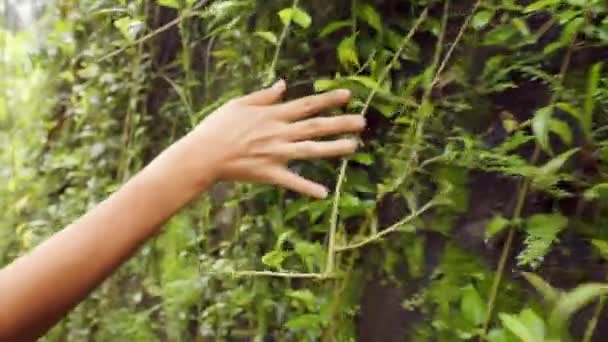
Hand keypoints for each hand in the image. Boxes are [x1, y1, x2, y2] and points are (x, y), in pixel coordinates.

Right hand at [178, 80, 364, 198]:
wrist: (203, 154)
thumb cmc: (217, 127)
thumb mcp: (239, 103)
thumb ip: (264, 96)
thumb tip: (283, 85)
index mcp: (272, 115)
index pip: (306, 105)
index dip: (328, 100)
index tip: (348, 95)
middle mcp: (278, 133)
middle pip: (314, 126)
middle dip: (339, 123)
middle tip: (362, 122)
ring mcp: (275, 153)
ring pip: (309, 150)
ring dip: (333, 148)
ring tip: (354, 146)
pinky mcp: (268, 173)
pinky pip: (291, 181)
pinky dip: (307, 187)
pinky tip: (324, 193)